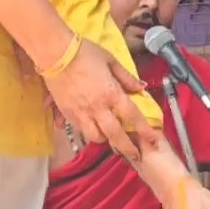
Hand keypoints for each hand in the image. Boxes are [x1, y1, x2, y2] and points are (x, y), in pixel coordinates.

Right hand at [43, 38, 152, 160]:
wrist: (55, 53)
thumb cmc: (85, 52)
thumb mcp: (110, 60)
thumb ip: (127, 77)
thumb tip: (142, 87)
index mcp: (111, 93)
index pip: (132, 116)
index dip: (145, 130)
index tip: (154, 140)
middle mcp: (97, 108)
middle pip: (115, 135)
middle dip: (127, 148)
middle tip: (136, 156)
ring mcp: (81, 113)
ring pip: (95, 137)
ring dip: (106, 141)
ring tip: (111, 140)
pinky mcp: (67, 114)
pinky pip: (80, 130)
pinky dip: (89, 132)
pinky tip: (93, 128)